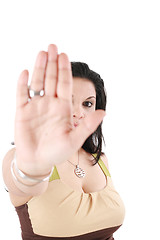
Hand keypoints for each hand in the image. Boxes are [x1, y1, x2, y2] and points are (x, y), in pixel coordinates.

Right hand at [14, 44, 105, 175]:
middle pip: (51, 79)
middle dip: (52, 63)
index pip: (65, 84)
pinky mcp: (23, 111)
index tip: (64, 55)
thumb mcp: (74, 139)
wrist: (38, 161)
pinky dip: (22, 83)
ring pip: (37, 82)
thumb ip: (87, 125)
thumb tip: (103, 111)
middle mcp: (50, 103)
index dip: (64, 70)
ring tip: (41, 53)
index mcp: (63, 108)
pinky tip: (25, 72)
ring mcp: (36, 106)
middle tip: (53, 46)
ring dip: (39, 68)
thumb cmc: (57, 152)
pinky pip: (21, 94)